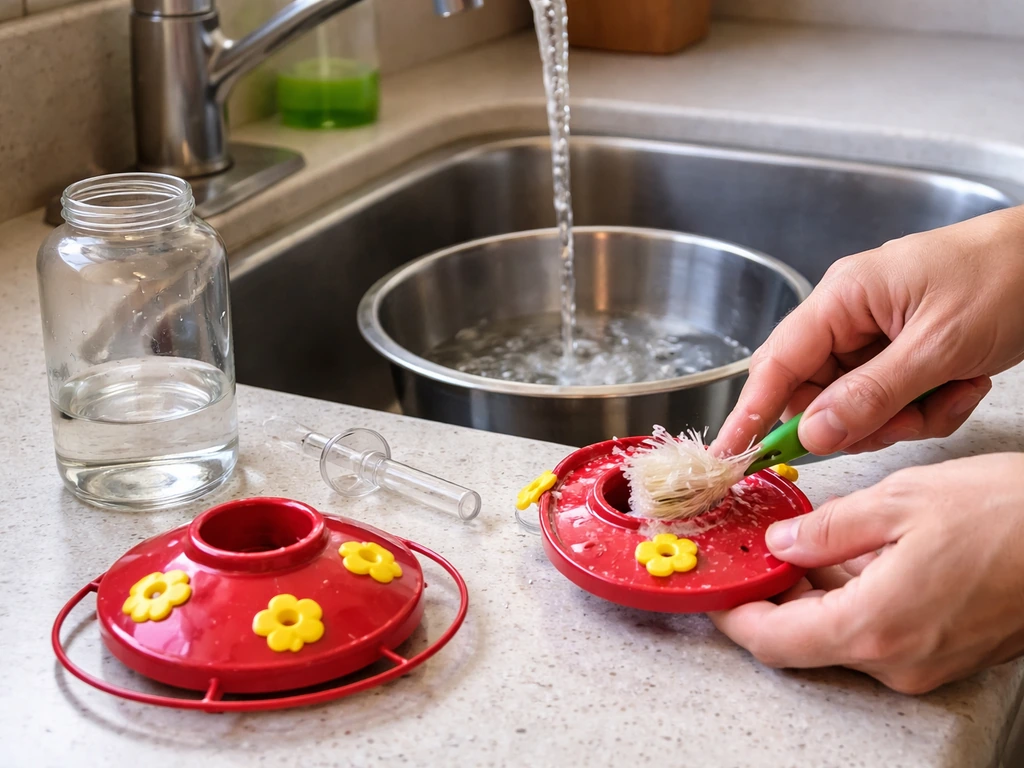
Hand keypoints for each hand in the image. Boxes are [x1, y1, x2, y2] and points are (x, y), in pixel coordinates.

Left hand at [708, 454, 1023, 692]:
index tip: (718, 588)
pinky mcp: (945, 654)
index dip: (736, 615)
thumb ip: (827, 529)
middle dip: (775, 596)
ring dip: (814, 594)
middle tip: (759, 551)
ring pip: (841, 635)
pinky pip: (878, 632)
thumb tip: (782, 542)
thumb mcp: (899, 502)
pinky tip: (855, 555)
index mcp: (875, 625)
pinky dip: (853, 598)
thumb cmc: (1007, 515)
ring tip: (805, 542)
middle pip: (804, 640)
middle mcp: (897, 659)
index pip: (774, 641)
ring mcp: (924, 663)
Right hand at [713, 205, 1023, 456]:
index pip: (777, 364)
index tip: (730, 454)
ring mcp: (876, 338)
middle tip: (902, 423)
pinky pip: (892, 404)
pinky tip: (964, 383)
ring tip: (952, 391)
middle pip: (817, 394)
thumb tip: (814, 434)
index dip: (750, 412)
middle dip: (860, 422)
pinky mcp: (903, 355)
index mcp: (842, 299)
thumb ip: (872, 395)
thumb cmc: (1004, 277)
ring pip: (858, 407)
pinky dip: (929, 408)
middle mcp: (849, 318)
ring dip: (905, 417)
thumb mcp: (939, 345)